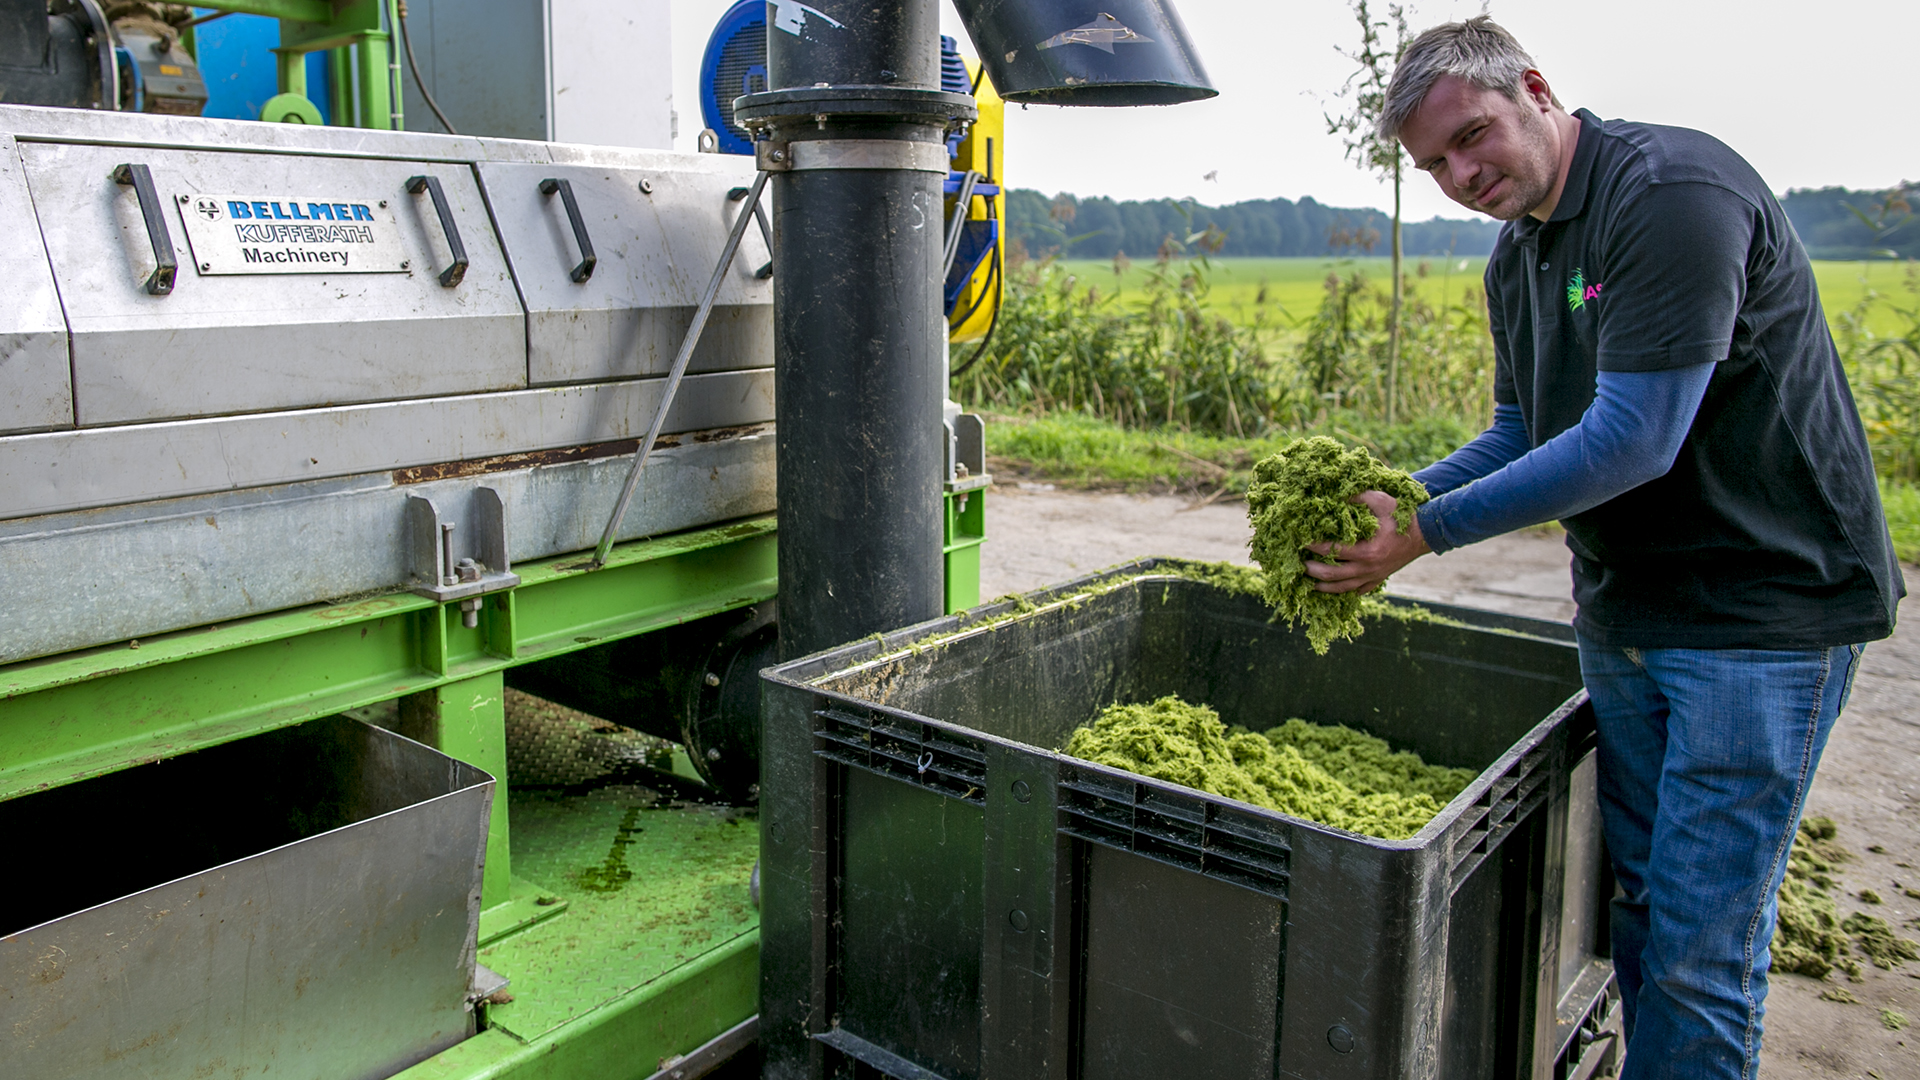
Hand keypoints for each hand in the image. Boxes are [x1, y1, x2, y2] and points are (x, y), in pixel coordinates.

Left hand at [1304, 490, 1430, 593]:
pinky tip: (1332, 588)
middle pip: (1332, 575)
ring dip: (1324, 586)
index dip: (1313, 546)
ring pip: (1342, 588)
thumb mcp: (1380, 500)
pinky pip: (1357, 591)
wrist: (1426, 534)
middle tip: (1300, 564)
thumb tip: (1335, 496)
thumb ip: (1357, 497)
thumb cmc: (1403, 516)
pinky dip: (1343, 591)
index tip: (1301, 540)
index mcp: (1366, 550)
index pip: (1332, 551)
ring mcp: (1373, 576)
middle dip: (1312, 570)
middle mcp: (1368, 568)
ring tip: (1309, 582)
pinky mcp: (1378, 579)